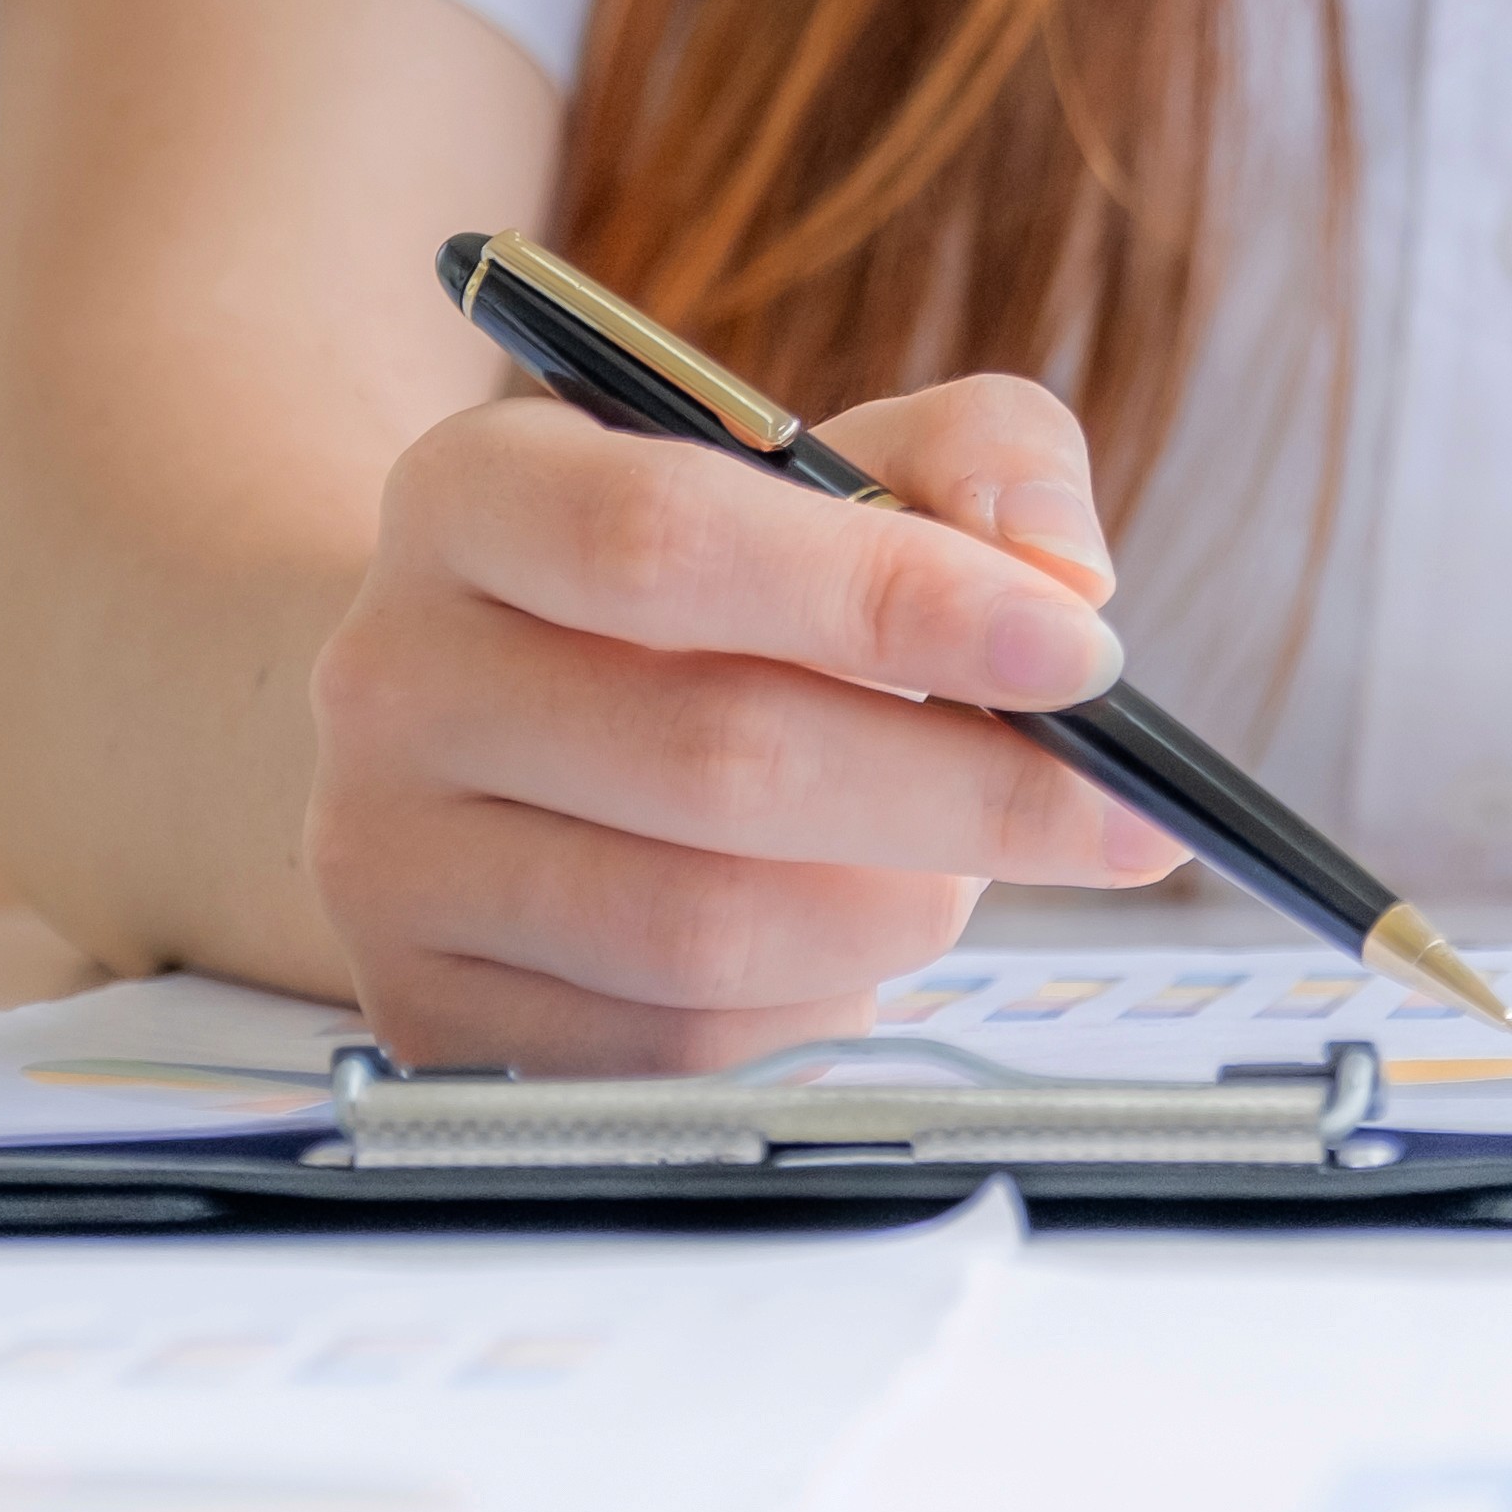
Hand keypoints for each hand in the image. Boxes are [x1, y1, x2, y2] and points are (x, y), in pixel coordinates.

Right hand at [300, 375, 1190, 1069]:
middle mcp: (395, 671)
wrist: (490, 728)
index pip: (669, 536)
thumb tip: (1064, 582)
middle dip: (965, 793)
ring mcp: (390, 861)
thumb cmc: (704, 590)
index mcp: (475, 491)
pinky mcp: (429, 1015)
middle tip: (1121, 815)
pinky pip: (676, 1050)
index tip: (1080, 656)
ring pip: (704, 926)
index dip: (891, 598)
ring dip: (898, 906)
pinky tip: (843, 942)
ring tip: (959, 865)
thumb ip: (977, 461)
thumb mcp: (825, 465)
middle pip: (714, 753)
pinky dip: (814, 1005)